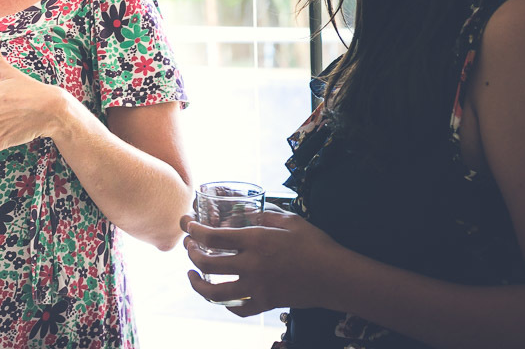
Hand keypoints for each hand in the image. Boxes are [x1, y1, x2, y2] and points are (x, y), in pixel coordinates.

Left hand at [181, 209, 340, 315]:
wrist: (336, 277)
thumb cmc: (315, 244)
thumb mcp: (290, 220)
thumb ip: (263, 215)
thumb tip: (242, 217)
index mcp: (256, 241)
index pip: (214, 236)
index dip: (195, 231)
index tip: (188, 226)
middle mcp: (252, 266)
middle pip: (207, 263)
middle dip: (192, 253)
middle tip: (190, 246)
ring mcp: (257, 288)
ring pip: (215, 292)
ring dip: (198, 283)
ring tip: (192, 275)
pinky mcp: (265, 304)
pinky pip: (237, 309)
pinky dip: (225, 304)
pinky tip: (220, 296)